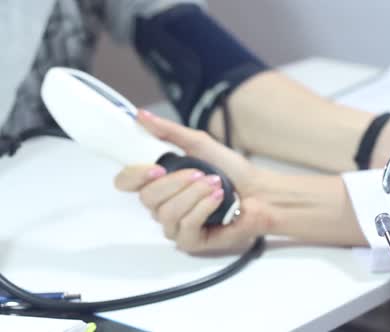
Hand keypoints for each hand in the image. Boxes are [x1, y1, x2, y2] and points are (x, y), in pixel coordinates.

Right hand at [114, 111, 270, 253]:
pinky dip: (203, 208)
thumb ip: (168, 132)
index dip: (135, 175)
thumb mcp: (199, 144)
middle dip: (176, 182)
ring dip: (194, 194)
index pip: (126, 182)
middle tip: (201, 173)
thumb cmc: (230, 170)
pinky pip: (185, 226)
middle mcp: (162, 206)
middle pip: (147, 198)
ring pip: (166, 213)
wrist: (260, 190)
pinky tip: (219, 200)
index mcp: (158, 182)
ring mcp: (175, 226)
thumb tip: (140, 115)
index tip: (157, 167)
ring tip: (216, 185)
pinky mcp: (190, 242)